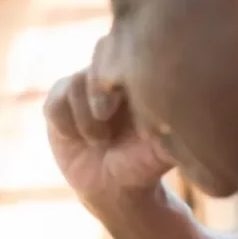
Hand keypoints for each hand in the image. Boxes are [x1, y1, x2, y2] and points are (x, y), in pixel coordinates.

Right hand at [43, 37, 173, 211]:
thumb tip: (183, 123)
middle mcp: (111, 75)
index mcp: (139, 78)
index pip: (131, 50)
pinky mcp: (59, 101)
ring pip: (75, 82)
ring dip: (86, 117)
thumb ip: (170, 134)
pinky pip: (55, 103)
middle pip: (101, 53)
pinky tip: (77, 139)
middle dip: (100, 90)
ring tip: (99, 140)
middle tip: (105, 117)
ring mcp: (83, 85)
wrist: (111, 188)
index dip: (125, 74)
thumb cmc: (141, 166)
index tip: (130, 111)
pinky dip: (65, 124)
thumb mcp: (160, 151)